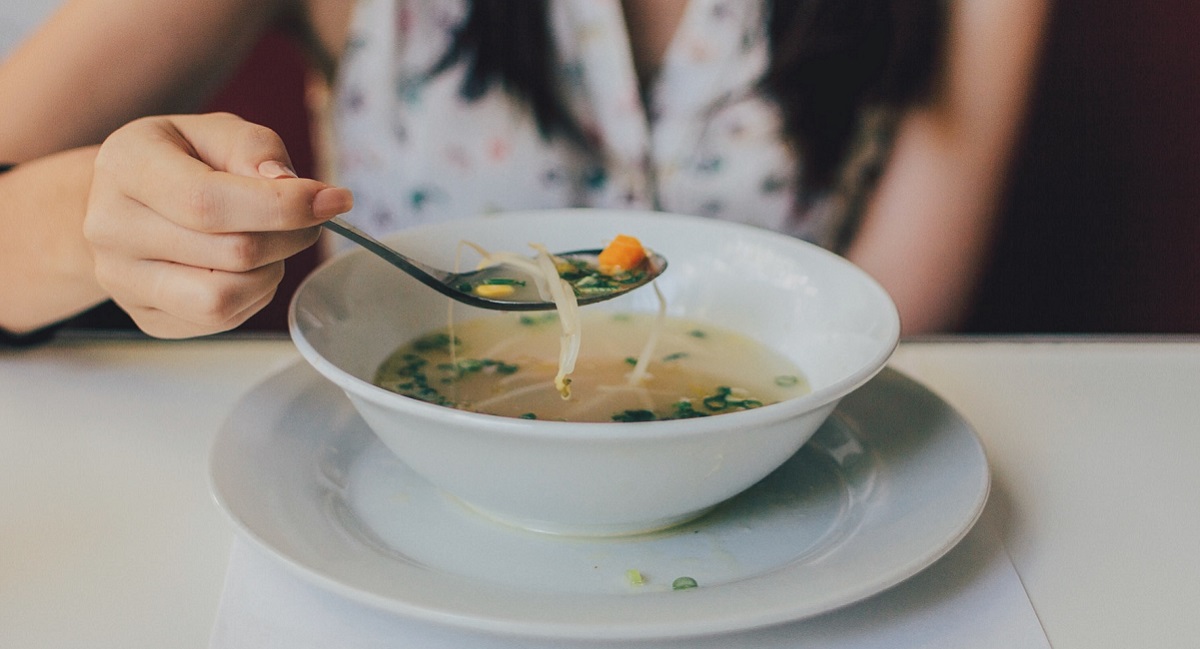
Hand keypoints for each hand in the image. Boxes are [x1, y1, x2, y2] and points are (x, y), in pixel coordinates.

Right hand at [84, 113, 352, 337]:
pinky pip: (219, 321)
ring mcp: (123, 279)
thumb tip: (288, 186)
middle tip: (309, 219)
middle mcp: (112, 227)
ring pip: (224, 299)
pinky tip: (248, 268)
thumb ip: (254, 149)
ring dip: (271, 271)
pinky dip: (252, 296)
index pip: (208, 202)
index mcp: (127, 166)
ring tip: (272, 243)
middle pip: (230, 253)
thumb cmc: (180, 160)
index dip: (282, 207)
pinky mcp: (146, 316)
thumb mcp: (215, 131)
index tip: (333, 200)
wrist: (125, 201)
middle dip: (290, 236)